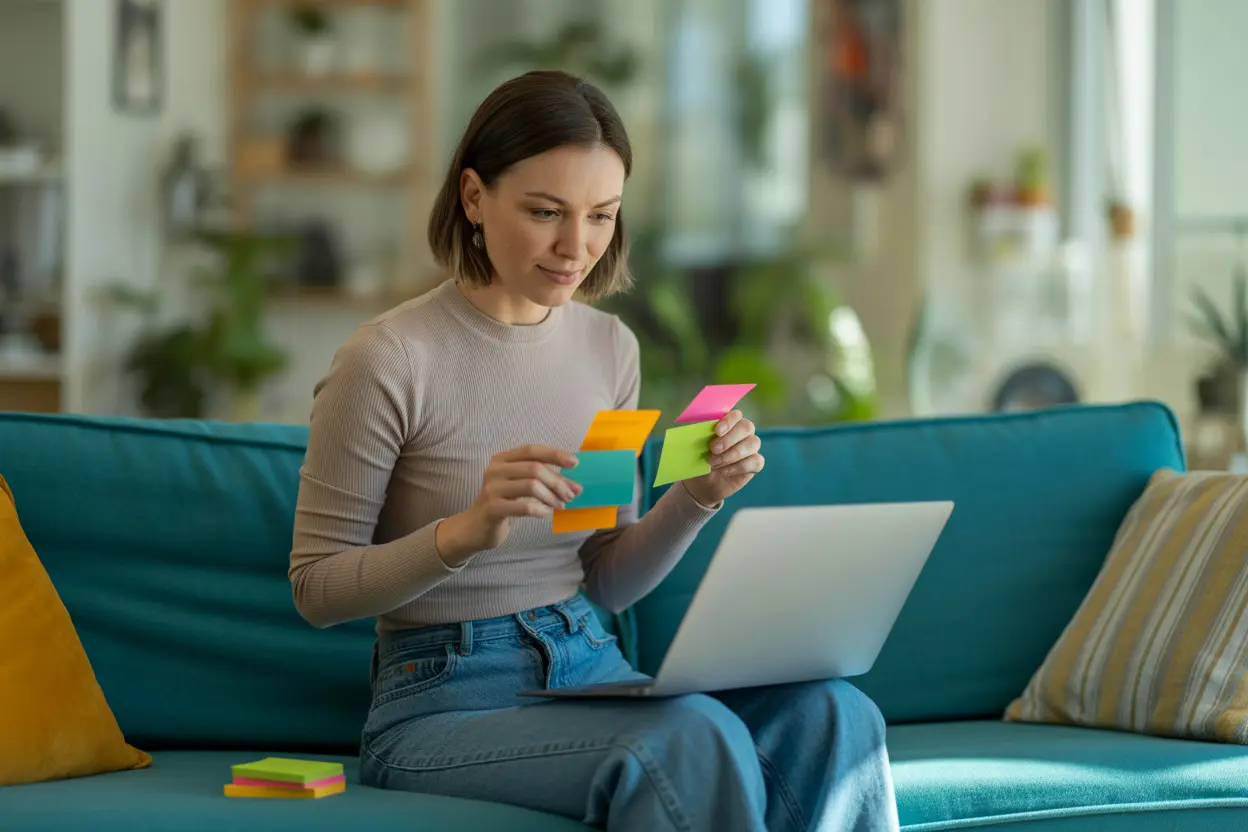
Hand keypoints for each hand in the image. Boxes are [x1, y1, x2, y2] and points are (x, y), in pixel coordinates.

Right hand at [437, 444, 581, 564]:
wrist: (475, 528)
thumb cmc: (504, 504)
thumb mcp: (520, 486)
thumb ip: (543, 481)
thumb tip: (575, 486)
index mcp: (502, 459)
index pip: (532, 450)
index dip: (555, 454)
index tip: (575, 463)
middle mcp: (495, 470)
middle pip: (534, 468)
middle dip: (557, 481)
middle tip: (571, 494)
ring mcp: (492, 488)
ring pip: (531, 486)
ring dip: (551, 496)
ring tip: (560, 505)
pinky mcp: (493, 508)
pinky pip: (524, 507)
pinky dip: (540, 510)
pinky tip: (545, 513)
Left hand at [683, 410, 763, 506]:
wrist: (701, 484)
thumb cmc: (697, 460)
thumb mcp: (692, 446)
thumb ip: (696, 434)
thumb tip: (694, 428)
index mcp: (728, 423)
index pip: (736, 415)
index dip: (728, 421)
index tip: (716, 431)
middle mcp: (743, 432)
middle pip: (747, 427)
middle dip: (729, 439)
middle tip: (713, 449)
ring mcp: (751, 447)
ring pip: (753, 443)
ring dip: (732, 454)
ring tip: (714, 463)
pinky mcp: (755, 463)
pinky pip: (756, 461)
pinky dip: (739, 466)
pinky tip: (724, 471)